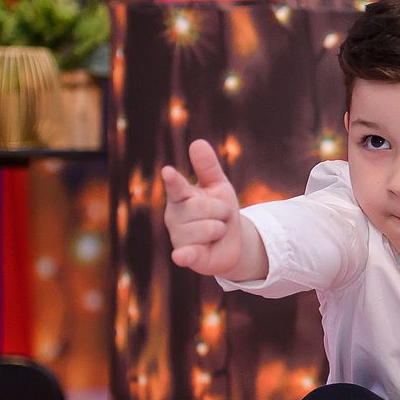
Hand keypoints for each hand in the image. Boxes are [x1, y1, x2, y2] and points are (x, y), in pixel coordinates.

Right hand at [162, 139, 245, 276]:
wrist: (230, 242)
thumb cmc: (220, 211)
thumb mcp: (218, 186)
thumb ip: (208, 167)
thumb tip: (197, 142)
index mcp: (180, 196)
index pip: (176, 187)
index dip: (174, 180)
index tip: (168, 172)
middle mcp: (175, 216)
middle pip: (203, 207)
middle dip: (222, 211)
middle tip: (221, 216)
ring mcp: (179, 237)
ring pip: (207, 228)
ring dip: (220, 229)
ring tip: (216, 232)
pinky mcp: (187, 257)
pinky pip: (187, 255)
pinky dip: (185, 256)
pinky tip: (180, 256)